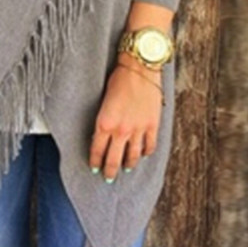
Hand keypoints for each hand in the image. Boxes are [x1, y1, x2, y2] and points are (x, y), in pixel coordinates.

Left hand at [89, 53, 162, 182]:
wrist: (139, 69)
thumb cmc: (118, 79)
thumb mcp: (103, 101)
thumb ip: (103, 120)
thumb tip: (103, 133)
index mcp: (104, 123)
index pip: (97, 150)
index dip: (95, 161)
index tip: (95, 167)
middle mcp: (121, 131)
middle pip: (114, 159)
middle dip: (109, 171)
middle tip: (108, 177)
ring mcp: (138, 130)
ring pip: (132, 156)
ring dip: (128, 164)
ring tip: (125, 169)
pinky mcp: (152, 125)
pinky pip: (149, 146)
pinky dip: (146, 153)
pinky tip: (143, 154)